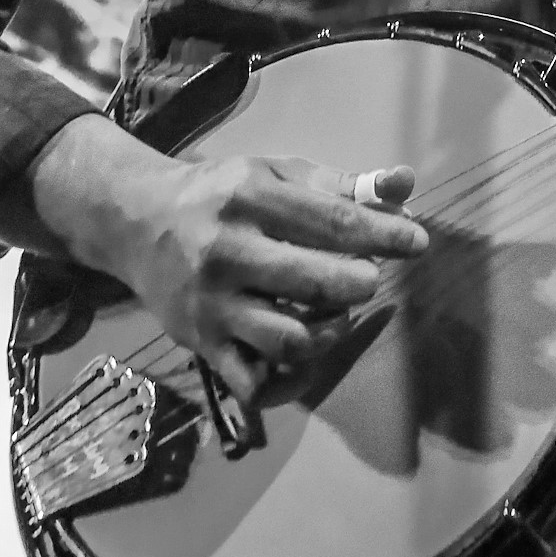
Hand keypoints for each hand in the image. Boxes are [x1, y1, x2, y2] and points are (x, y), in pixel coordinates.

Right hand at [105, 149, 426, 403]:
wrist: (138, 222)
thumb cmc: (222, 195)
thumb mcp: (276, 173)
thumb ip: (343, 184)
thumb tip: (405, 186)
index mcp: (251, 197)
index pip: (332, 222)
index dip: (384, 235)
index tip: (417, 242)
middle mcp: (229, 251)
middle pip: (315, 283)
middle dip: (360, 283)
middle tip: (368, 277)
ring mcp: (214, 304)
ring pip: (290, 340)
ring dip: (329, 332)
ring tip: (334, 314)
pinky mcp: (202, 345)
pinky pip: (256, 383)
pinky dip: (291, 380)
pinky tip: (306, 355)